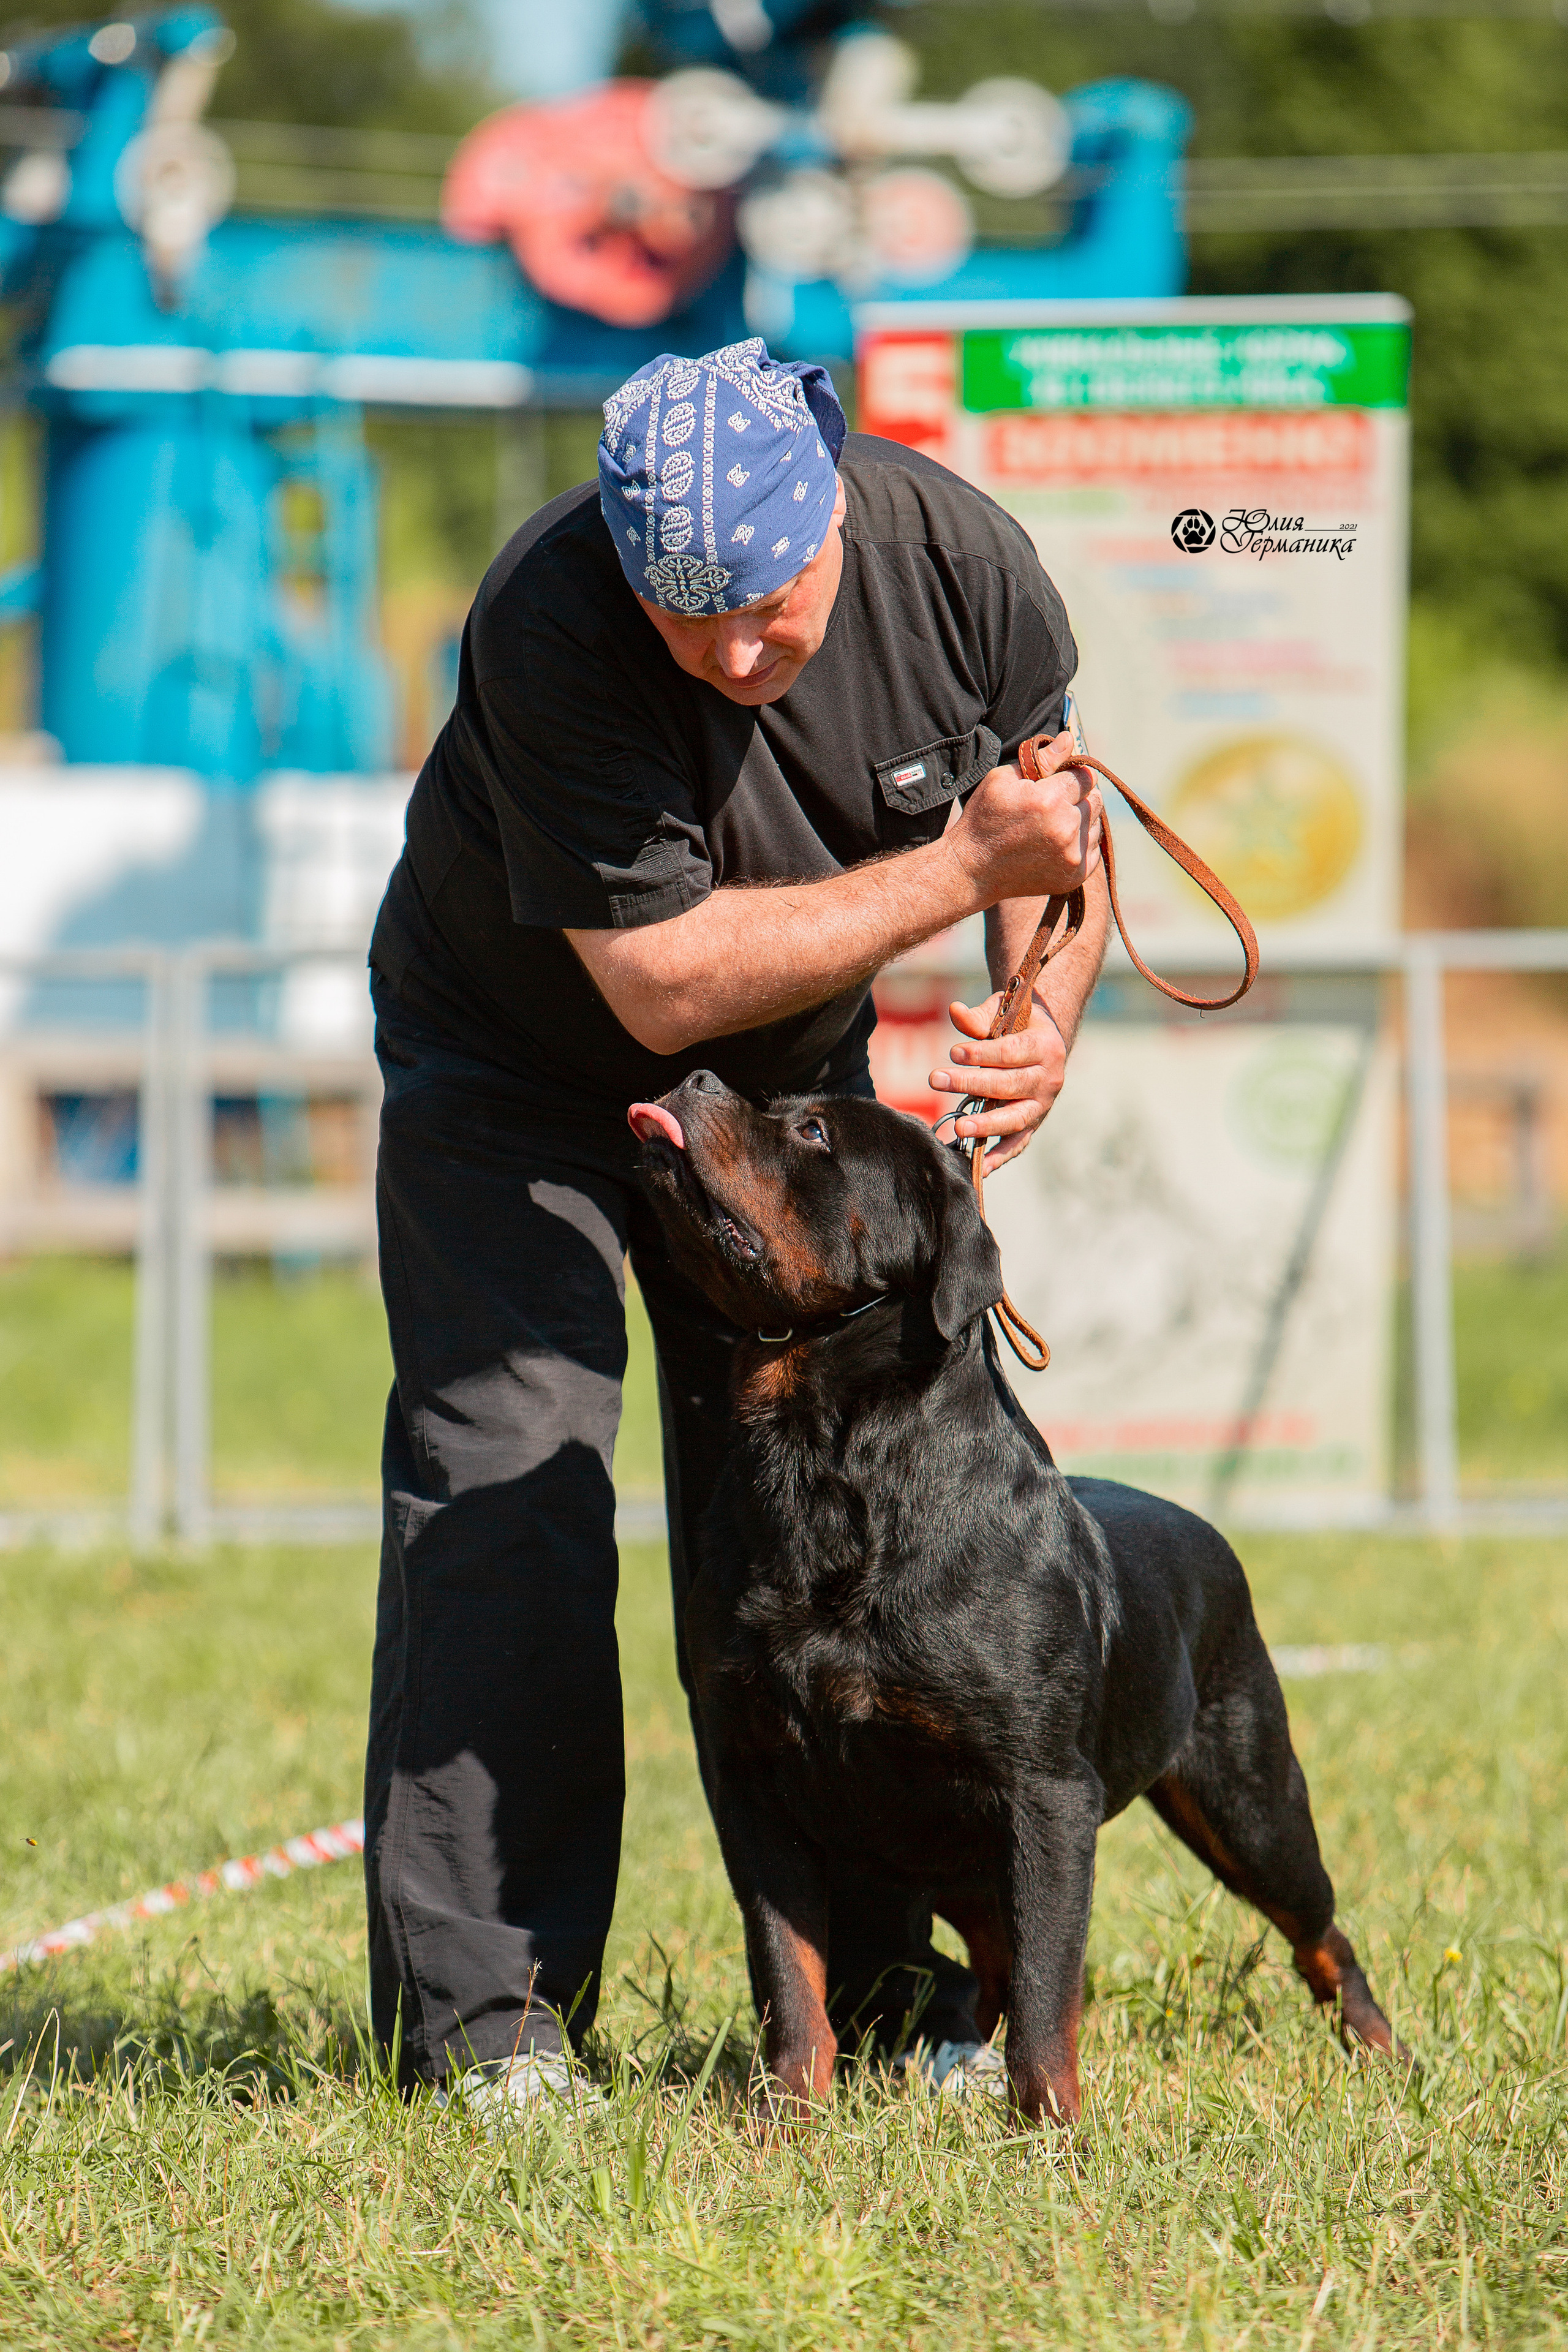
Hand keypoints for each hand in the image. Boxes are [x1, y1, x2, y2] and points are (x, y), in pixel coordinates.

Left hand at [930, 990, 1065, 1173]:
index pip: (1011, 1053)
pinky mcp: (1033, 1124)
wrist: (1044, 1043)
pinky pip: (1018, 1144)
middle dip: (971, 1084)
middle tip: (936, 1078)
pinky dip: (1000, 1157)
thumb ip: (980, 1017)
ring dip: (987, 1125)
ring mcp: (1042, 1106)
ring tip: (959, 1127)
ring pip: (1015, 1119)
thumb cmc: (1019, 1024)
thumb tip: (954, 1012)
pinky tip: (980, 1169)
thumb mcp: (1004, 1012)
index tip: (953, 1052)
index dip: (982, 1054)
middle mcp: (1049, 1079)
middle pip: (1009, 1086)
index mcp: (1046, 1047)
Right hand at [947, 731, 1101, 909]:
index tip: (1055, 783)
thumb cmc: (985, 819)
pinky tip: (1056, 843)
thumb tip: (1070, 738)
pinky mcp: (1075, 876)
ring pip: (1096, 824)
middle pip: (1096, 799)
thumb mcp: (1003, 779)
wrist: (973, 871)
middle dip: (1078, 797)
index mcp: (1049, 800)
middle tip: (1053, 804)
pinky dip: (1080, 844)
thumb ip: (1042, 758)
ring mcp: (1072, 856)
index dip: (1070, 776)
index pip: (1085, 777)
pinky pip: (1093, 849)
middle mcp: (1066, 829)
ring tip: (1052, 825)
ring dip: (1081, 820)